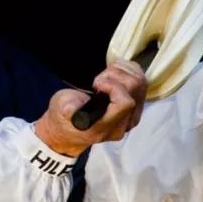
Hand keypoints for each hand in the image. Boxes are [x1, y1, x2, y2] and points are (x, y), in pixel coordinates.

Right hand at [33, 59, 147, 156]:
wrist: (69, 129)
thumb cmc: (64, 117)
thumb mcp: (60, 109)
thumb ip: (68, 108)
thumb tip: (70, 109)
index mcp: (105, 127)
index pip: (125, 103)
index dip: (113, 87)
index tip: (96, 84)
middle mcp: (124, 124)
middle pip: (135, 89)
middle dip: (115, 76)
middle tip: (97, 80)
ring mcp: (132, 116)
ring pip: (141, 83)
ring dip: (122, 72)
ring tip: (104, 76)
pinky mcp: (136, 108)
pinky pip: (142, 83)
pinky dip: (129, 71)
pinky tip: (114, 73)